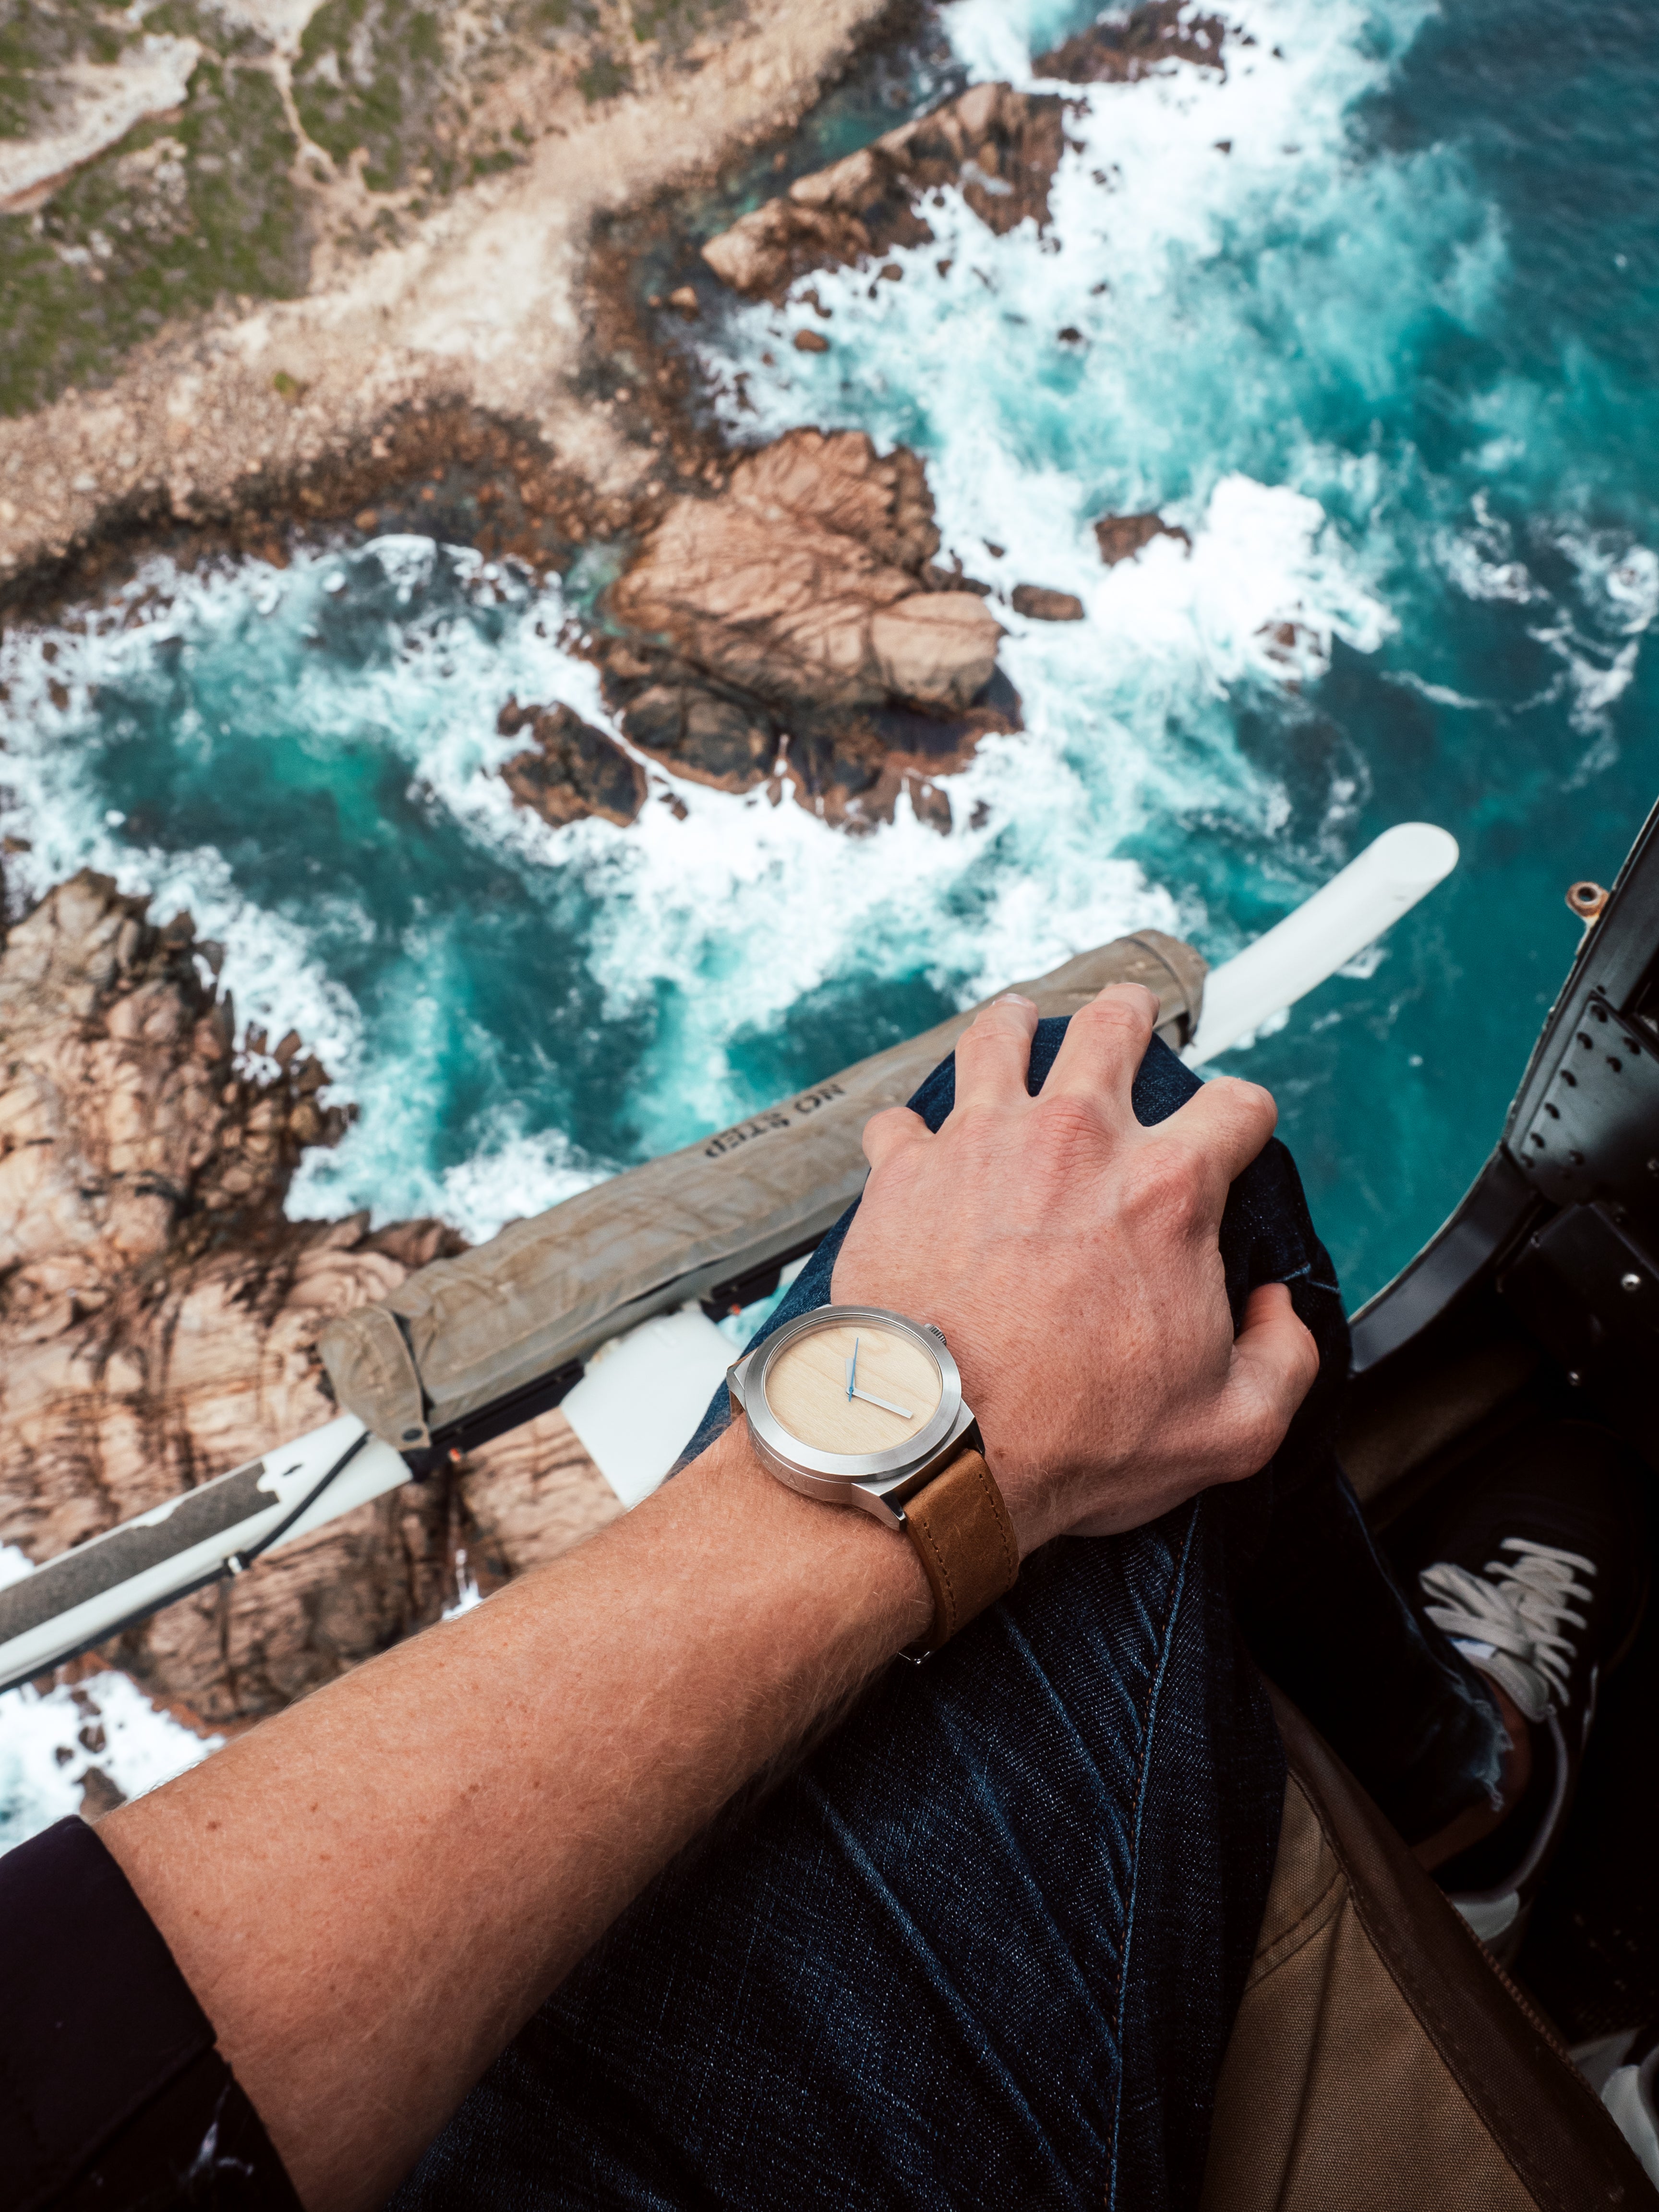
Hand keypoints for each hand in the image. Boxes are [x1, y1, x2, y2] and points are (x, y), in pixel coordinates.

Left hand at [830, 985, 1319, 1553]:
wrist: (940, 1446)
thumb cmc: (1074, 1438)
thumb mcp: (1232, 1425)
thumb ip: (1286, 1359)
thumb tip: (1279, 1312)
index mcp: (1164, 1189)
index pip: (1236, 1107)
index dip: (1245, 1118)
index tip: (1235, 1133)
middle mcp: (1074, 1142)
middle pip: (1112, 1029)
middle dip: (1130, 1014)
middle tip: (1130, 1012)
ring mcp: (980, 1144)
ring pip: (1000, 1038)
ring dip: (1017, 1026)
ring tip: (1019, 1023)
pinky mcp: (902, 1173)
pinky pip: (901, 1120)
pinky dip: (912, 1129)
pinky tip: (916, 1140)